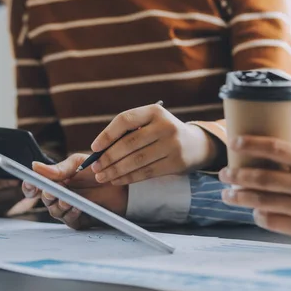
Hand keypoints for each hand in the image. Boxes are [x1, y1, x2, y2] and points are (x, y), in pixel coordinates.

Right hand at [23, 154, 127, 228]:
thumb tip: (35, 166)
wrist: (121, 183)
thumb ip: (58, 168)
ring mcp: (68, 208)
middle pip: (44, 199)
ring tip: (68, 199)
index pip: (34, 185)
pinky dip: (71, 215)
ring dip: (59, 205)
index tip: (31, 184)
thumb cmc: (98, 170)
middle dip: (47, 195)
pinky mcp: (79, 219)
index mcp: (55, 180)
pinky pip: (69, 221)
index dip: (29, 186)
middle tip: (52, 192)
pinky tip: (77, 208)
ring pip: (54, 211)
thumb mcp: (78, 163)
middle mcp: (59, 195)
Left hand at [88, 104, 218, 185]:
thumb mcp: (150, 123)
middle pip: (129, 143)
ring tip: (101, 176)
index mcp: (155, 111)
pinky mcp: (176, 163)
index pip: (125, 119)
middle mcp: (165, 126)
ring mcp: (172, 145)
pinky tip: (116, 180)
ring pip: (136, 161)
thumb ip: (128, 132)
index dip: (107, 134)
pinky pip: (146, 172)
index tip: (94, 148)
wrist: (196, 144)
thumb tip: (98, 150)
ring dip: (115, 170)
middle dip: (108, 157)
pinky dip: (128, 178)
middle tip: (95, 167)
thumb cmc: (162, 133)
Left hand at [219, 133, 290, 243]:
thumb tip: (285, 125)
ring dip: (239, 197)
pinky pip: (272, 222)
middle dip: (236, 176)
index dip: (251, 144)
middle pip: (262, 179)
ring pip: (262, 202)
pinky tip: (252, 210)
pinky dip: (258, 215)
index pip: (276, 148)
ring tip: (226, 194)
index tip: (234, 142)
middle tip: (223, 173)